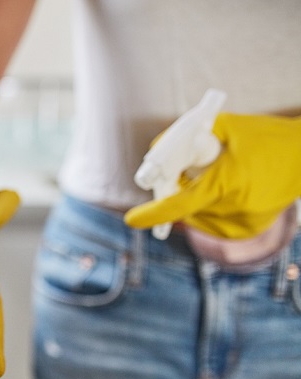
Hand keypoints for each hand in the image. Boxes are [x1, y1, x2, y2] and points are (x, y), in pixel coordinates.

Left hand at [125, 113, 300, 238]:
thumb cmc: (266, 137)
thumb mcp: (227, 126)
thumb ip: (187, 136)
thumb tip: (156, 149)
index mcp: (228, 183)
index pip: (181, 204)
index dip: (154, 214)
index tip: (132, 220)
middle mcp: (233, 209)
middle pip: (185, 206)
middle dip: (177, 190)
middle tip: (184, 171)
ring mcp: (240, 224)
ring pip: (195, 215)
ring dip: (193, 198)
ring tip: (219, 175)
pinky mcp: (244, 231)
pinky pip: (210, 220)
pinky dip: (208, 206)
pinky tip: (227, 188)